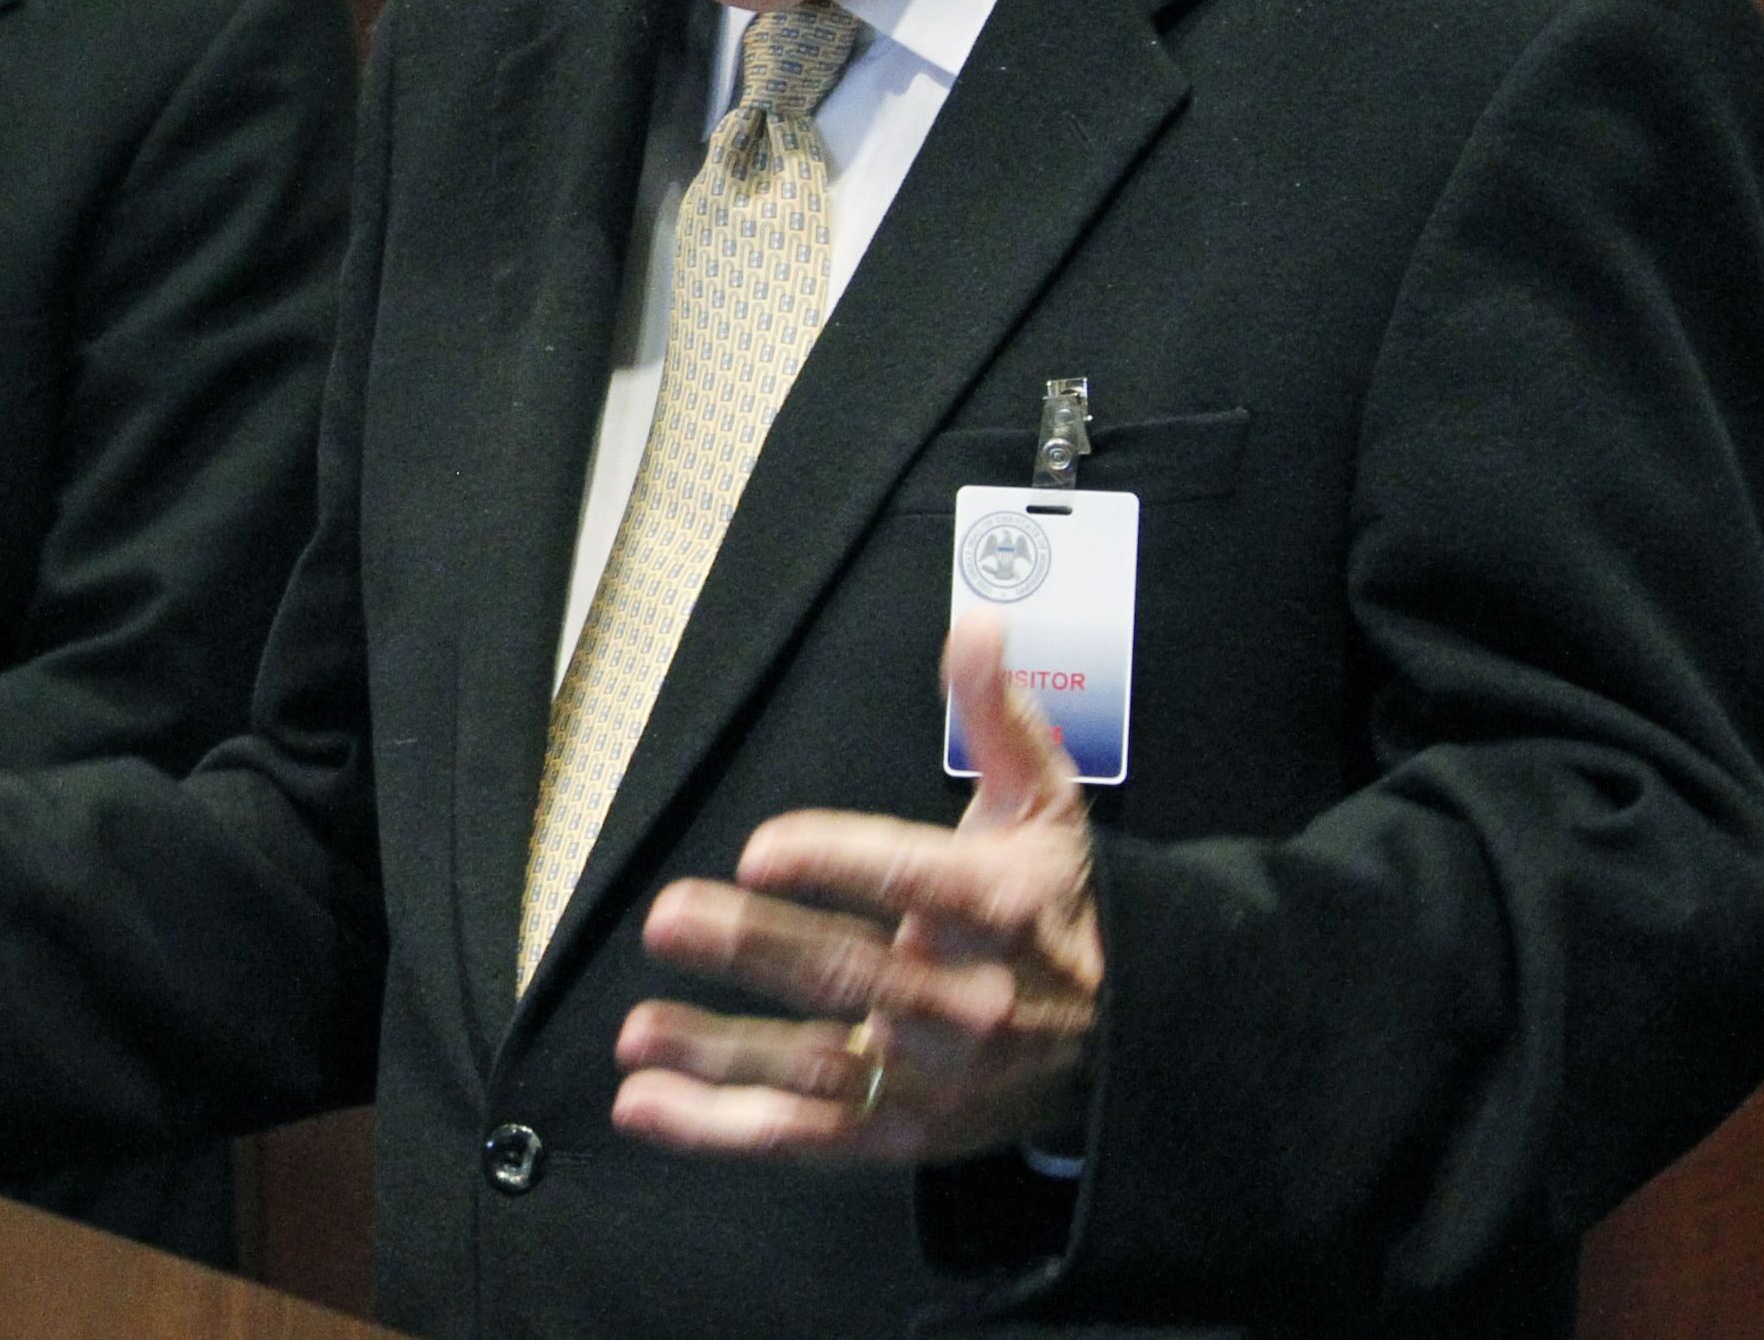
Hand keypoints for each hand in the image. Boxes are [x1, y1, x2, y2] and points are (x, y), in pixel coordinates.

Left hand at [613, 614, 1101, 1165]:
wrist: (1126, 1037)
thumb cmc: (1060, 903)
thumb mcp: (1044, 802)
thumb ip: (998, 713)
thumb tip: (976, 627)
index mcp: (1000, 911)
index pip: (914, 882)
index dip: (837, 863)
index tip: (764, 846)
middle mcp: (967, 1003)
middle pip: (852, 975)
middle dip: (755, 946)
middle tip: (670, 917)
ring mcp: (933, 1079)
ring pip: (816, 1069)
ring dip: (719, 1052)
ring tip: (637, 1030)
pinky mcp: (906, 1131)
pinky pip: (807, 1137)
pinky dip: (723, 1128)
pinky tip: (648, 1105)